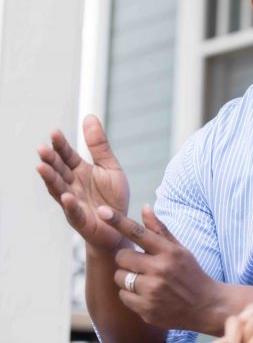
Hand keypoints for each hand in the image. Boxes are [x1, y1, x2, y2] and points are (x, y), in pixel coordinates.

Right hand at [36, 115, 129, 251]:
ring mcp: (74, 202)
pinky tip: (66, 196)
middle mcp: (72, 185)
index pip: (67, 155)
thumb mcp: (109, 166)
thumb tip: (89, 116)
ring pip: (59, 189)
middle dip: (50, 160)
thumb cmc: (112, 197)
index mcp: (79, 171)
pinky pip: (73, 212)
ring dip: (50, 179)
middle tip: (42, 149)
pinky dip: (69, 204)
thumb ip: (99, 145)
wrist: (120, 226)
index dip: (60, 145)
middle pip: (59, 170)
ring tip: (42, 167)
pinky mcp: (80, 219)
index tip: (54, 132)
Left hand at [97, 204, 225, 332]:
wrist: (205, 306)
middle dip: (126, 259)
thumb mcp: (180, 250)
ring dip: (127, 278)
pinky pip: (123, 296)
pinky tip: (147, 296)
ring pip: (120, 277)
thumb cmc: (190, 273)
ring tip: (145, 281)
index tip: (102, 211)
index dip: (118, 221)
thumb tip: (144, 207)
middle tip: (140, 264)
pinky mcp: (147, 309)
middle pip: (122, 256)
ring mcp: (153, 291)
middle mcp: (160, 270)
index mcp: (169, 252)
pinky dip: (130, 295)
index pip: (138, 233)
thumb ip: (160, 230)